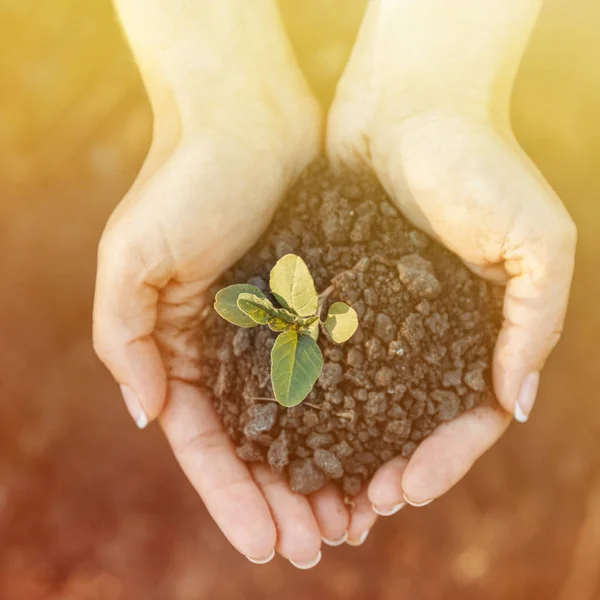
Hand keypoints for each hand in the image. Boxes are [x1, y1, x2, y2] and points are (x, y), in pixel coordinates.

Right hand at [94, 0, 359, 566]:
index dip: (233, 497)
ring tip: (356, 521)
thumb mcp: (132, 257)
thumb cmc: (185, 180)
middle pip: (257, 444)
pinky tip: (379, 453)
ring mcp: (278, 329)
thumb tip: (149, 416)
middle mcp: (230, 349)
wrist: (246, 116)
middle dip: (283, 499)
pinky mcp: (320, 303)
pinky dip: (354, 416)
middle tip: (322, 546)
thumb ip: (128, 338)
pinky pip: (340, 371)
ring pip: (304, 420)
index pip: (204, 443)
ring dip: (323, 472)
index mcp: (181, 348)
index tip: (269, 545)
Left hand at [327, 0, 575, 513]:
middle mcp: (428, 332)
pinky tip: (285, 425)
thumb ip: (534, 320)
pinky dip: (308, 392)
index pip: (467, 418)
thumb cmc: (480, 162)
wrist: (411, 104)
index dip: (442, 460)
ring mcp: (378, 315)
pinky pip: (320, 350)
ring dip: (341, 447)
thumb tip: (516, 402)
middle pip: (408, 421)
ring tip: (315, 490)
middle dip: (384, 470)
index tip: (403, 492)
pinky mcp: (335, 291)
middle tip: (351, 514)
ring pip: (360, 399)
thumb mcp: (536, 239)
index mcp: (480, 332)